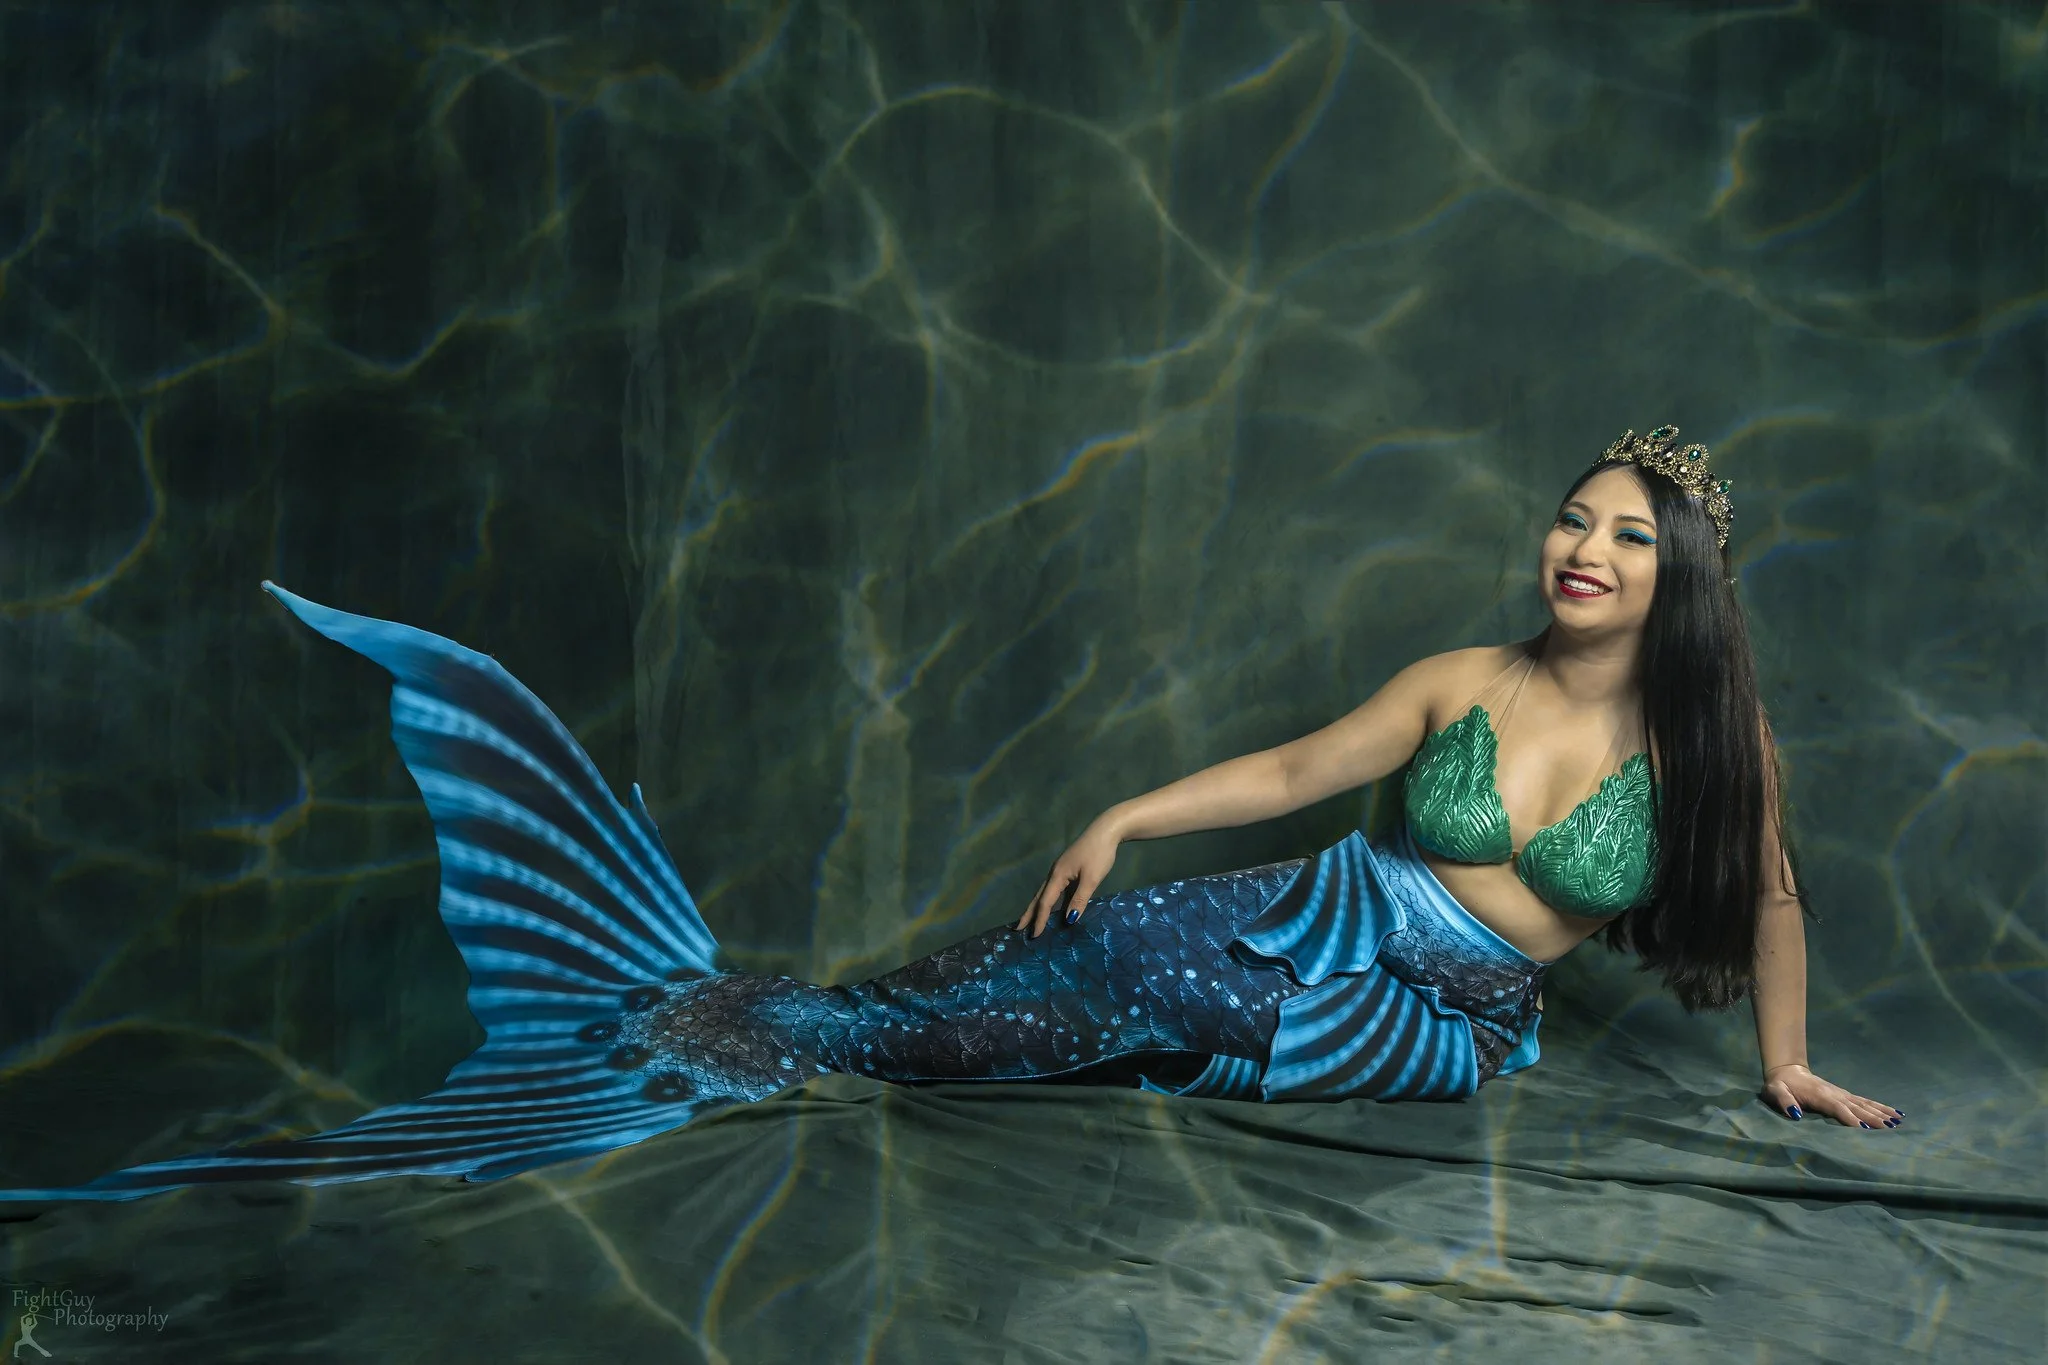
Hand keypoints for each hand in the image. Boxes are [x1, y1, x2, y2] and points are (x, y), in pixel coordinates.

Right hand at [1015, 818, 1121, 938]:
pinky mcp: (1069, 869)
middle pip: (1039, 897)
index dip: (1040, 920)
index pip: (1045, 902)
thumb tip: (1069, 920)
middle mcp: (1055, 873)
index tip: (1034, 935)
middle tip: (1018, 928)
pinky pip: (1056, 889)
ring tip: (1030, 920)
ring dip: (1038, 907)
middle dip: (1029, 913)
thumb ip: (1080, 899)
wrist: (1106, 830)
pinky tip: (1054, 907)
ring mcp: (1061, 870)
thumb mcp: (1091, 879)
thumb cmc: (1099, 854)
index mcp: (1057, 875)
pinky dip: (1051, 901)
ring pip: (1046, 893)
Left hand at [1761, 1064, 1903, 1128]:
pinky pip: (1865, 1101)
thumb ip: (1783, 1101)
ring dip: (1881, 1112)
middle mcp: (1834, 1093)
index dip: (1849, 1117)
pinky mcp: (1845, 1095)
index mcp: (1819, 1095)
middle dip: (1873, 1117)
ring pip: (1864, 1104)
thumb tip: (1795, 1114)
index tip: (1864, 1128)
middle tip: (1890, 1128)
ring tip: (1898, 1121)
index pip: (1837, 1107)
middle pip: (1856, 1106)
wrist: (1787, 1071)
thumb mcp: (1774, 1092)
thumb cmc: (1779, 1085)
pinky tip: (1895, 1113)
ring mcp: (1841, 1093)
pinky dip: (1880, 1107)